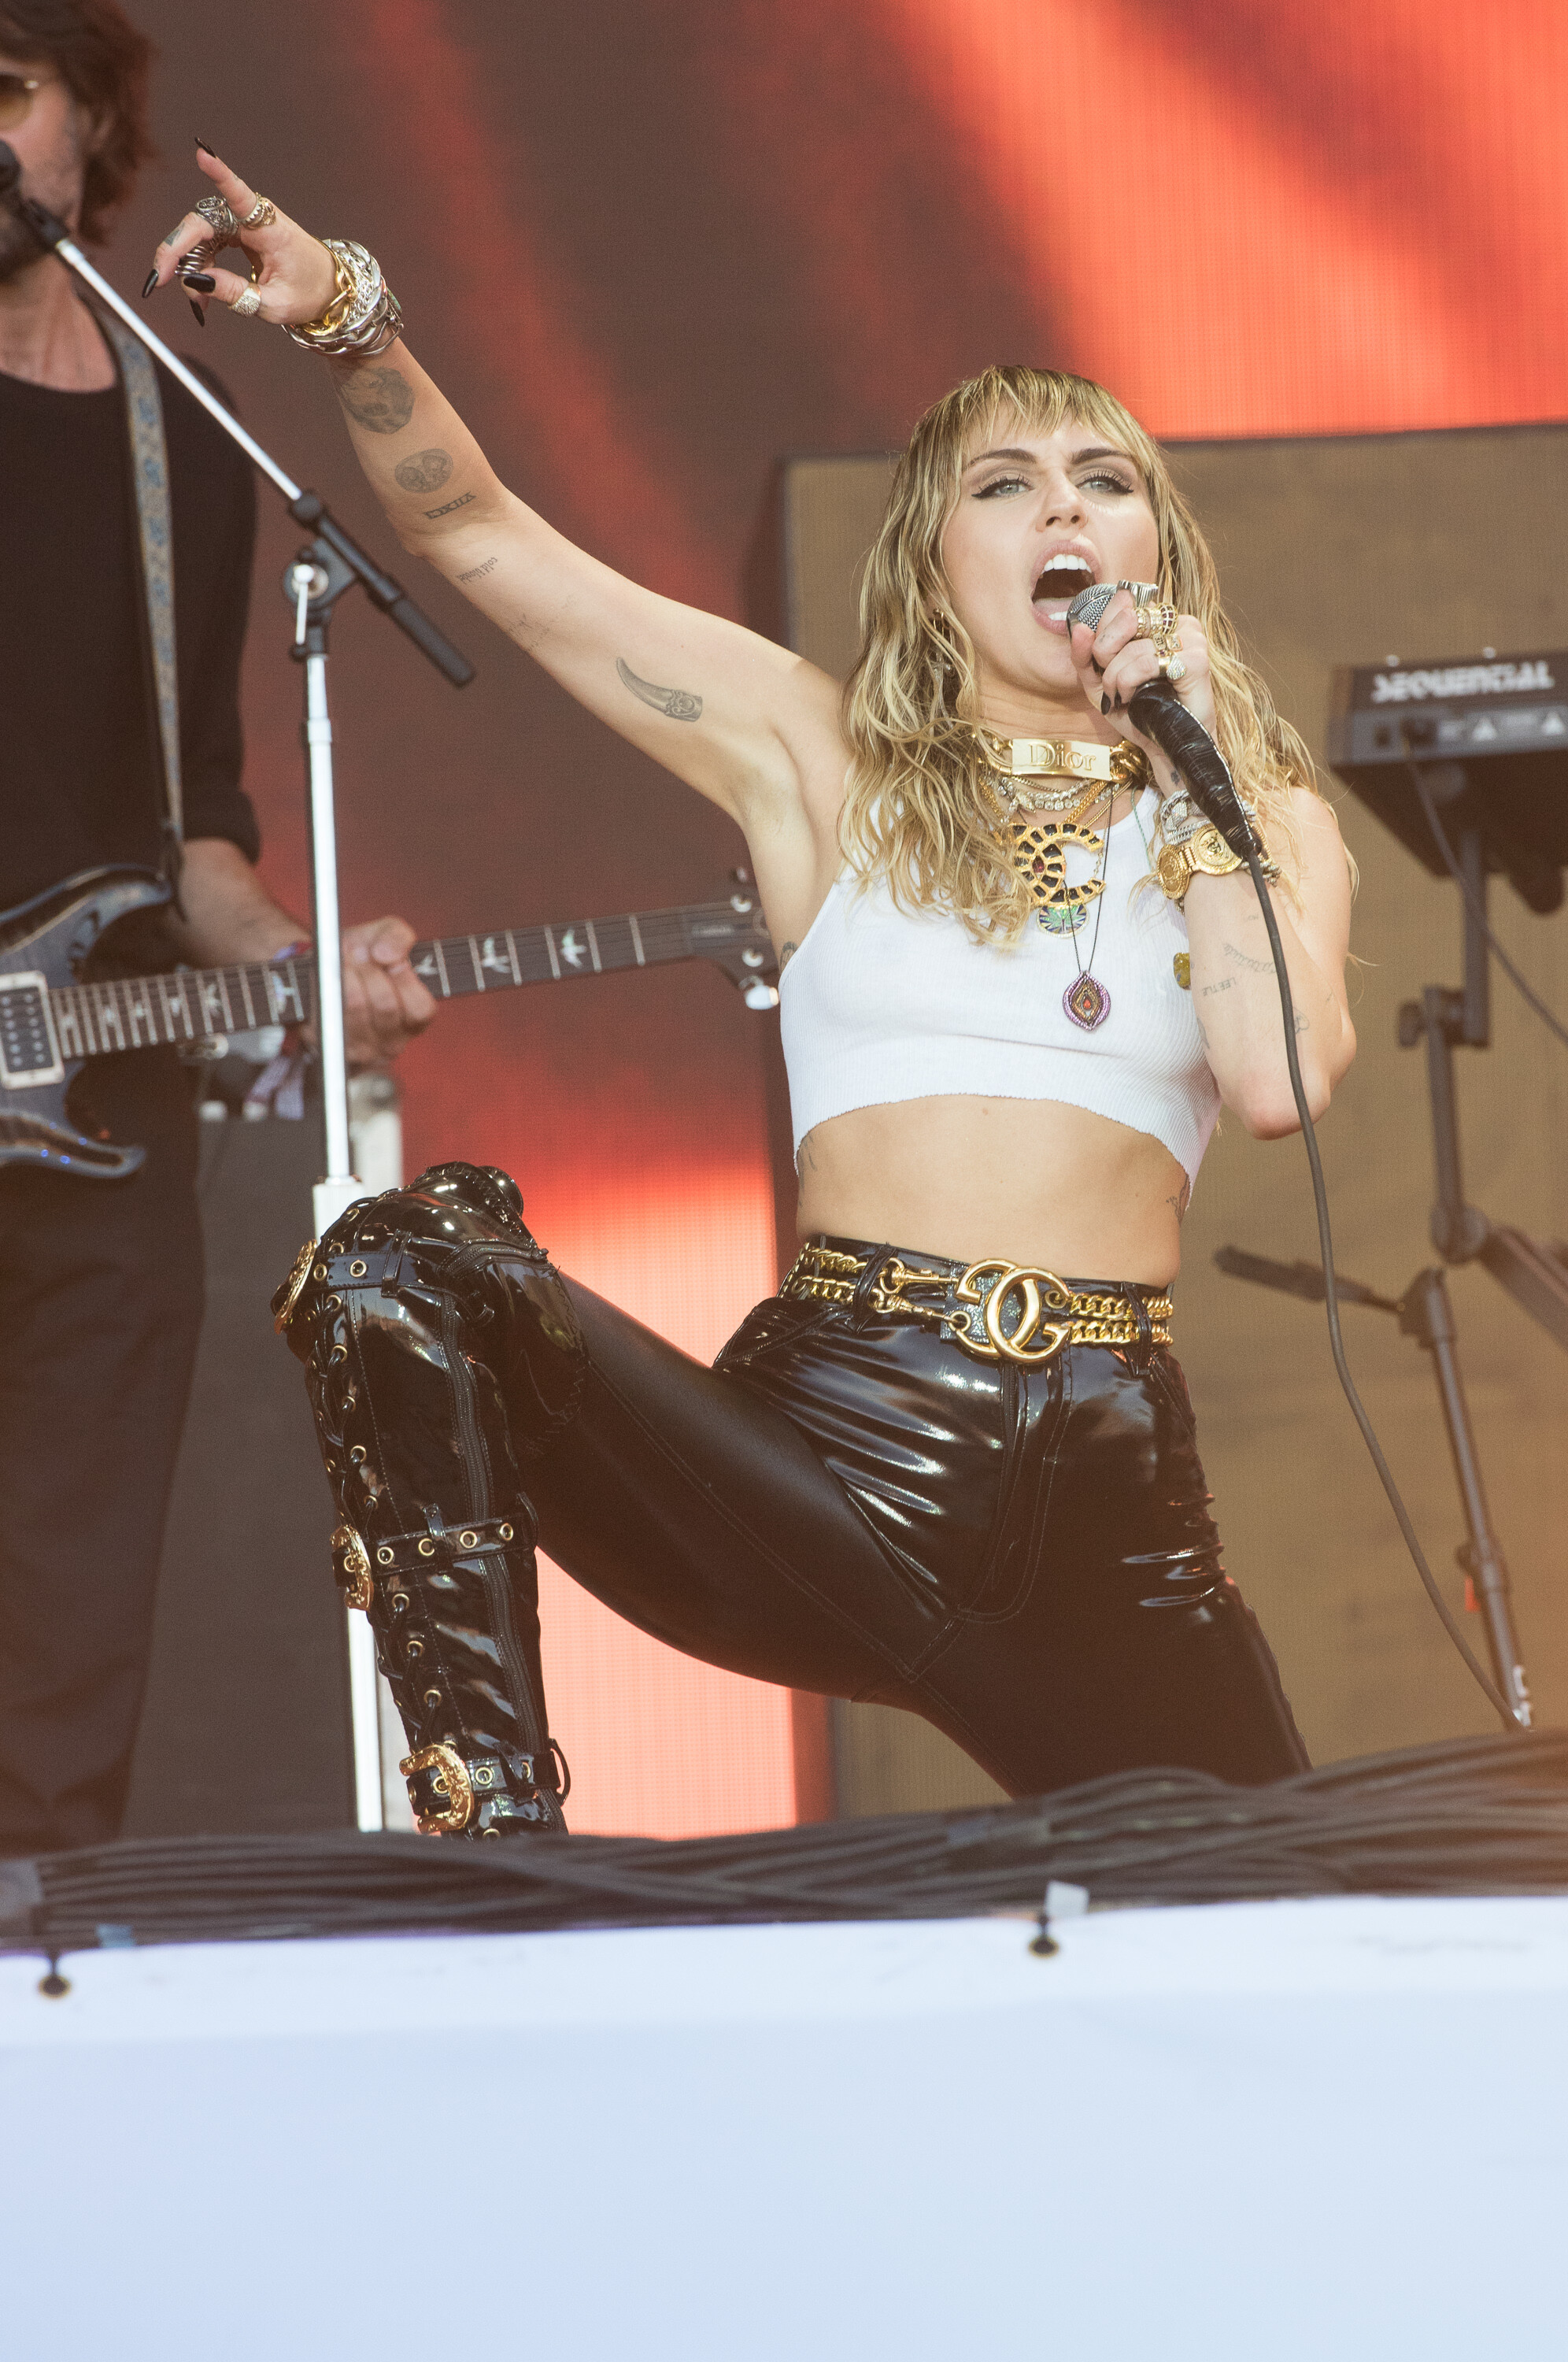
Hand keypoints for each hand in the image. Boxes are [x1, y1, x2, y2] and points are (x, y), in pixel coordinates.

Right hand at [144, 145, 336, 326]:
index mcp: (271, 230)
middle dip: (177, 250)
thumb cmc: (308, 294)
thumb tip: (197, 281)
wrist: (327, 291)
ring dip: (189, 266)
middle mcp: (253, 220)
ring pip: (200, 236)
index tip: (202, 154)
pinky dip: (199, 269)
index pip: (241, 196)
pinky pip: (207, 246)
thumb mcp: (274, 305)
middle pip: (203, 223)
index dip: (220, 175)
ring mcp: (242, 225)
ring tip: (198, 301)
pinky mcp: (236, 235)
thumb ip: (236, 294)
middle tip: (161, 280)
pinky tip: (199, 291)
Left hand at [339, 919, 436, 1066]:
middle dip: (369, 970)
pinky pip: (327, 1013)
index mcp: (414, 1018)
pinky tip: (326, 978)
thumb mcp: (384, 936)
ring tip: (341, 960)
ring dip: (346, 975)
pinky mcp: (329, 1046)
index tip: (385, 957)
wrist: (322, 971)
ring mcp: (362, 1048)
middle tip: (357, 952)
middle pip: (385, 1005)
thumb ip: (398, 936)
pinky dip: (325, 988)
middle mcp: (392, 1040)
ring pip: (355, 1007)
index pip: (420, 1008)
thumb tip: (387, 954)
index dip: (404, 978)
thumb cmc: (361, 956)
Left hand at [1067, 590, 1215, 787]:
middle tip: (1112, 683)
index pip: (1120, 604)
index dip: (1101, 635)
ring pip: (1134, 645)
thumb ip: (1083, 656)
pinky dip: (1132, 683)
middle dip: (1106, 654)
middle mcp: (1176, 623)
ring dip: (1116, 678)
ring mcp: (1191, 639)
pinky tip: (1138, 699)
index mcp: (1156, 621)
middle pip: (1126, 617)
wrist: (1163, 748)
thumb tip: (1078, 629)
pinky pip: (1148, 661)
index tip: (1103, 664)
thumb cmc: (1135, 713)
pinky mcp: (1197, 660)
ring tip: (1126, 697)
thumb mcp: (1097, 684)